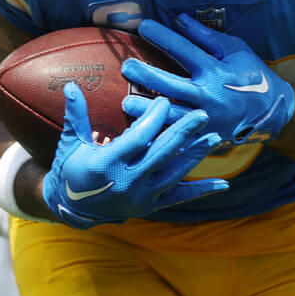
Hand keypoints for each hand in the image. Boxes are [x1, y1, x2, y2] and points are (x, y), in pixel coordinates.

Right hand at [42, 83, 227, 228]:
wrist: (73, 209)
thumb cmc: (71, 169)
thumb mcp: (71, 143)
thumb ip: (76, 115)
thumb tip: (71, 86)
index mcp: (106, 164)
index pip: (137, 139)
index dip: (153, 119)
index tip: (165, 101)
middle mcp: (126, 183)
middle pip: (162, 154)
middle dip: (184, 133)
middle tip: (203, 114)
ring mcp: (141, 197)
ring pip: (174, 174)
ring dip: (196, 155)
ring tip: (215, 136)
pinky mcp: (150, 207)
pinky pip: (180, 198)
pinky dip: (201, 191)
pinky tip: (223, 183)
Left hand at [121, 14, 294, 144]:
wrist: (273, 112)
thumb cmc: (251, 75)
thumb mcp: (235, 50)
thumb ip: (206, 36)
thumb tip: (179, 18)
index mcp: (217, 72)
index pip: (186, 51)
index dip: (164, 37)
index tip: (143, 25)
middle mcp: (211, 97)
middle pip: (173, 86)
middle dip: (147, 75)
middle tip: (126, 66)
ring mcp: (208, 121)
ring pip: (172, 117)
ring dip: (148, 110)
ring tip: (126, 102)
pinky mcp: (205, 139)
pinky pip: (179, 139)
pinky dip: (160, 136)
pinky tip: (141, 132)